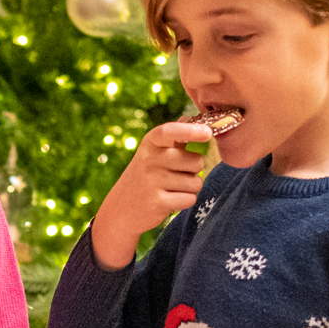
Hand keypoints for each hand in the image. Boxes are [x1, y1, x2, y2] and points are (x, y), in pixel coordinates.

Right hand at [87, 120, 214, 269]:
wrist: (120, 209)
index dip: (190, 130)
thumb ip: (174, 137)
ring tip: (169, 189)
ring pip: (195, 182)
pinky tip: (168, 201)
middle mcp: (149, 160)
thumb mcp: (153, 153)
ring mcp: (151, 181)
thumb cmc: (144, 177)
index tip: (207, 133)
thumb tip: (190, 118)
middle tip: (175, 174)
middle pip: (195, 161)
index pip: (169, 131)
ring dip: (189, 188)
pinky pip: (190, 199)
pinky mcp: (157, 202)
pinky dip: (184, 201)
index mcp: (150, 143)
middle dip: (194, 170)